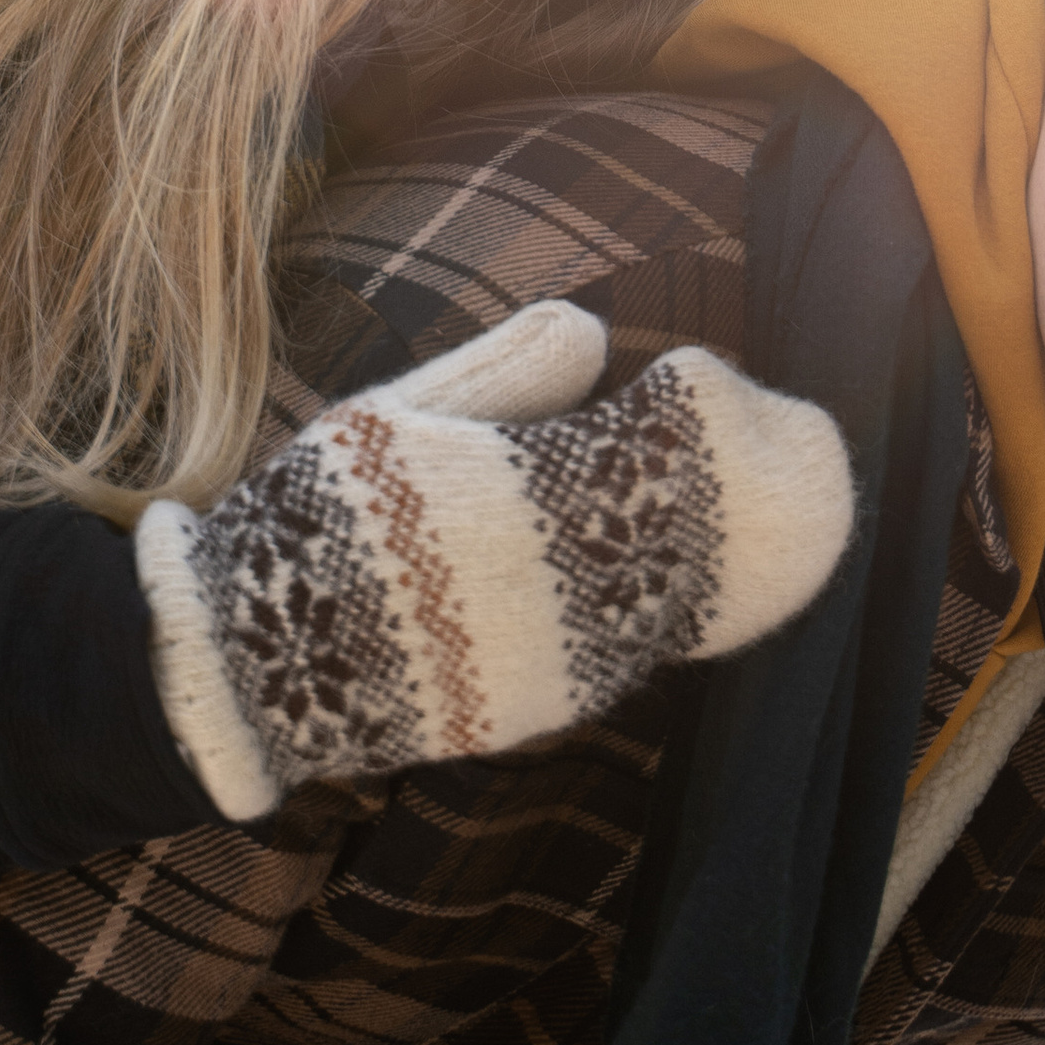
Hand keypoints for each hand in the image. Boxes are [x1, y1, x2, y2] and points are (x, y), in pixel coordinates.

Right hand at [135, 301, 854, 817]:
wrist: (254, 669)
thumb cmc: (318, 519)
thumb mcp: (395, 419)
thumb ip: (506, 376)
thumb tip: (596, 333)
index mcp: (515, 499)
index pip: (652, 450)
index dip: (701, 416)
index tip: (711, 379)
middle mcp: (553, 590)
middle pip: (692, 531)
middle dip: (748, 484)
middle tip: (790, 436)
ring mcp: (557, 665)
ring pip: (680, 599)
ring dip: (732, 550)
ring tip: (765, 500)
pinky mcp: (545, 712)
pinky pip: (639, 647)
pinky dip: (676, 601)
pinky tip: (687, 567)